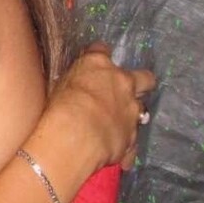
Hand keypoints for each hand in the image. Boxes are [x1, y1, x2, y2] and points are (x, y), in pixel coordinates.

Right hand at [45, 44, 155, 175]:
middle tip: (129, 90)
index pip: (101, 50)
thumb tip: (76, 86)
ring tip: (118, 124)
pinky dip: (125, 144)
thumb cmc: (59, 106)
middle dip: (141, 82)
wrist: (75, 135)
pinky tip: (115, 151)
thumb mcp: (59, 86)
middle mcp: (122, 83)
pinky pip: (133, 141)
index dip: (98, 58)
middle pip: (144, 77)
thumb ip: (75, 82)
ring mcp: (132, 110)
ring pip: (142, 109)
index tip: (94, 65)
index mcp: (99, 64)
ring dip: (132, 114)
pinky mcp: (133, 136)